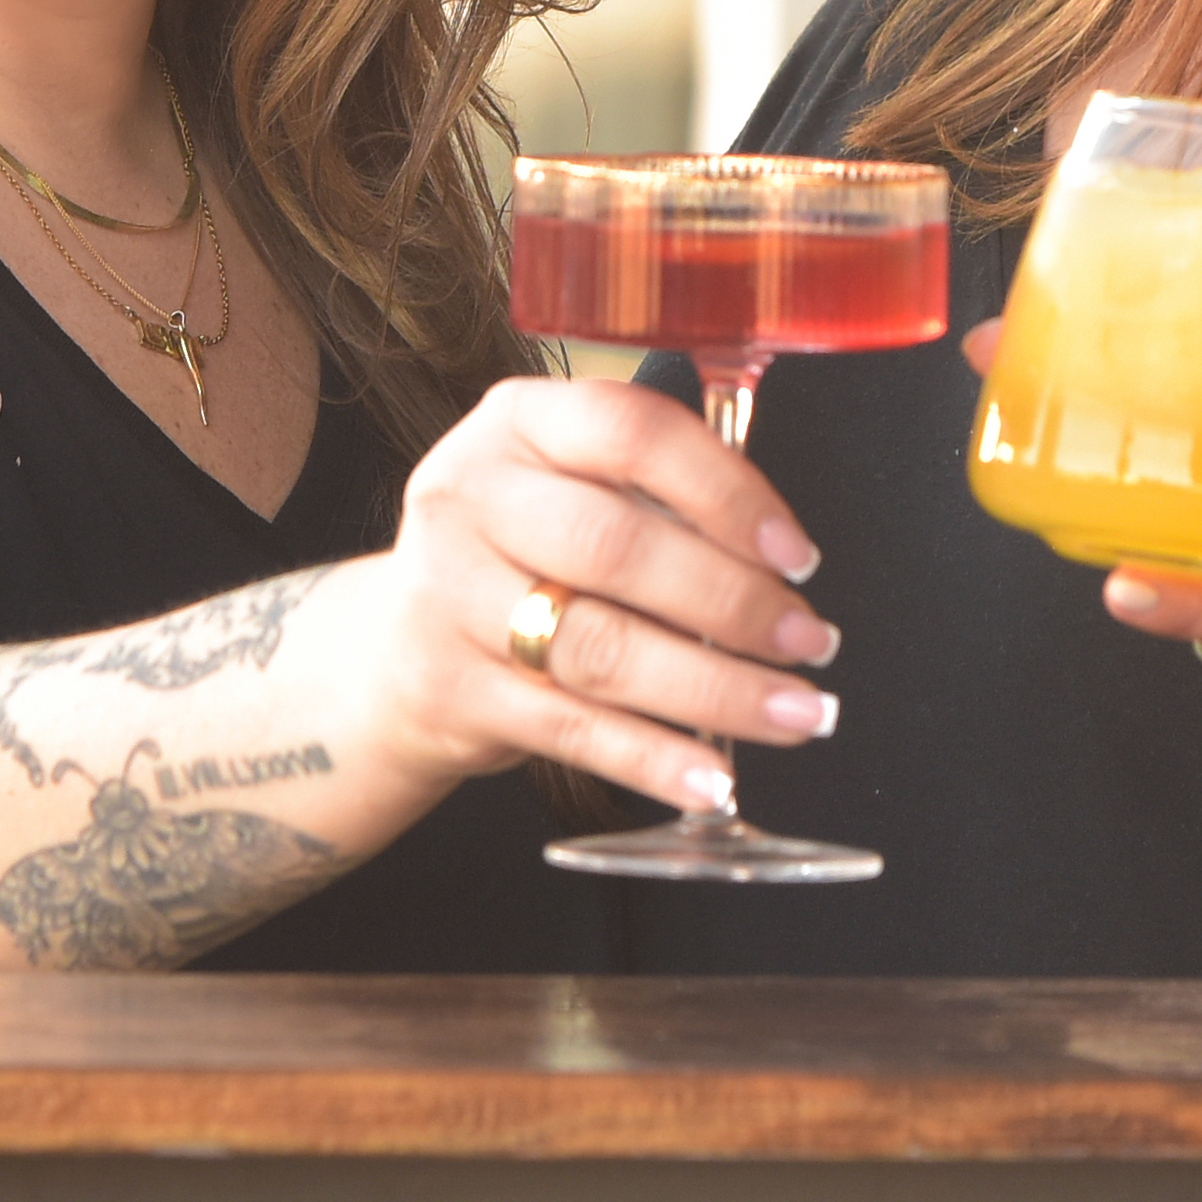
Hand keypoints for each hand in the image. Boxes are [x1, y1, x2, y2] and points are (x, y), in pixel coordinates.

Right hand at [338, 373, 843, 811]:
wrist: (391, 649)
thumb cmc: (518, 554)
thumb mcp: (564, 484)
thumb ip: (657, 495)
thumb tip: (783, 559)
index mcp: (517, 422)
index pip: (633, 432)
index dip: (729, 493)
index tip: (797, 554)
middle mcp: (470, 497)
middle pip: (618, 548)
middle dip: (733, 602)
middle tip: (810, 642)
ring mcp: (449, 595)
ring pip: (601, 648)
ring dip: (716, 690)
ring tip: (796, 712)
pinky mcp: (451, 689)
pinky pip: (573, 729)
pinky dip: (654, 759)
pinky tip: (714, 778)